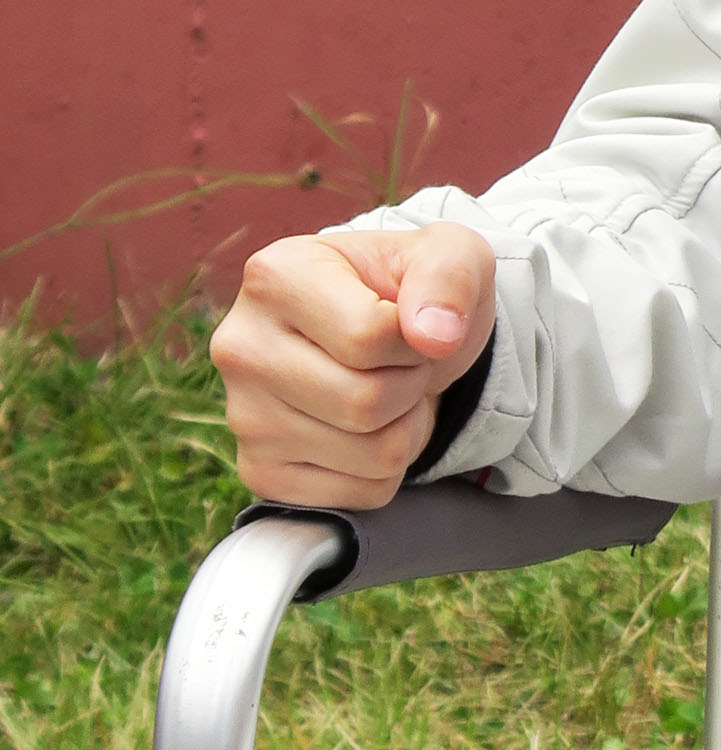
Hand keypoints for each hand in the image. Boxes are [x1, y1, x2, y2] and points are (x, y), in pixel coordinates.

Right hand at [212, 226, 496, 510]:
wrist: (389, 338)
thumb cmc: (412, 292)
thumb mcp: (450, 255)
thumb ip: (450, 274)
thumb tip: (434, 335)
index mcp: (274, 276)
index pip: (368, 337)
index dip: (415, 339)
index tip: (404, 321)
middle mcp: (240, 346)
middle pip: (365, 403)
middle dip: (412, 384)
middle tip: (400, 361)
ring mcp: (242, 416)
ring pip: (372, 454)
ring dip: (406, 427)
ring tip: (384, 389)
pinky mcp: (260, 472)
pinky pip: (360, 495)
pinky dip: (386, 468)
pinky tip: (364, 428)